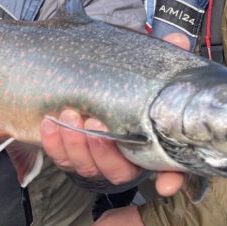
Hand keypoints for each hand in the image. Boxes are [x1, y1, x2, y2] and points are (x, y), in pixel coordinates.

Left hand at [39, 32, 191, 196]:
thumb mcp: (147, 68)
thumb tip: (177, 40)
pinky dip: (54, 143)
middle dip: (104, 151)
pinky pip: (61, 158)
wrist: (88, 81)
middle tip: (95, 121)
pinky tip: (49, 122)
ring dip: (76, 144)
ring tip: (70, 115)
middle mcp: (125, 159)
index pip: (170, 170)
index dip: (171, 179)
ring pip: (87, 167)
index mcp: (151, 145)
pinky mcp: (71, 157)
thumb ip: (163, 58)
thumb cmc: (126, 81)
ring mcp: (97, 160)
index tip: (166, 184)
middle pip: (119, 171)